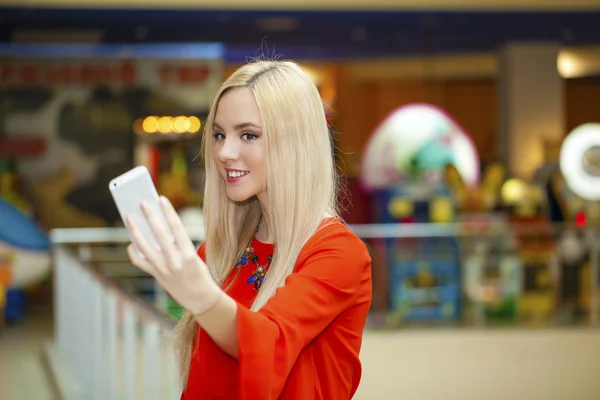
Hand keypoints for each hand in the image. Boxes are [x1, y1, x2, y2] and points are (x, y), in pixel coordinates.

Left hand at [126, 196, 220, 315]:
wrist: (201, 298)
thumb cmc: (200, 274)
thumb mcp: (193, 256)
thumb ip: (177, 244)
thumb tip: (157, 227)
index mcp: (189, 255)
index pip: (176, 228)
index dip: (168, 212)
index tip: (161, 199)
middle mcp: (175, 262)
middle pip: (159, 234)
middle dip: (150, 216)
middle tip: (142, 203)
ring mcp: (163, 270)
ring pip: (144, 246)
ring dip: (135, 230)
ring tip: (130, 218)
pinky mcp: (156, 276)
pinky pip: (139, 261)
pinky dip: (134, 250)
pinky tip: (132, 241)